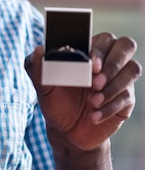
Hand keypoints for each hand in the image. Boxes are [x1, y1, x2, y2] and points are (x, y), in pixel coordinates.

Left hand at [25, 33, 141, 151]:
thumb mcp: (41, 85)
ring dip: (113, 86)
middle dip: (113, 63)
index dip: (100, 49)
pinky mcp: (125, 99)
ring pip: (133, 69)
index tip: (90, 65)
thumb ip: (36, 66)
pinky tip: (93, 116)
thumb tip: (39, 50)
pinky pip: (127, 97)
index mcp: (87, 52)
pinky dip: (109, 107)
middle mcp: (107, 62)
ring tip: (91, 102)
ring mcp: (119, 79)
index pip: (103, 38)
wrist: (65, 130)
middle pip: (126, 45)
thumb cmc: (54, 101)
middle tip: (95, 82)